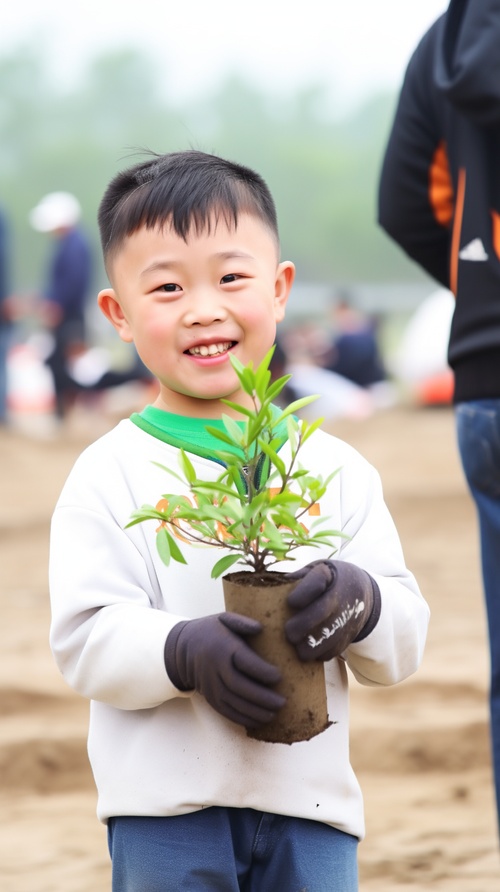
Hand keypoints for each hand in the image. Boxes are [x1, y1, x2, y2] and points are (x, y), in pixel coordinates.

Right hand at [164, 613, 285, 727]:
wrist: (184, 649)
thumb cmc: (212, 632)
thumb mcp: (224, 620)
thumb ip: (242, 622)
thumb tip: (260, 628)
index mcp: (222, 648)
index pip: (243, 662)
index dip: (262, 671)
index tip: (279, 676)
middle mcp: (215, 669)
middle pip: (239, 687)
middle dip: (262, 697)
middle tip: (282, 702)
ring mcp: (212, 686)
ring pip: (234, 703)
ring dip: (255, 711)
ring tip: (275, 713)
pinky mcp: (211, 699)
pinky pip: (228, 712)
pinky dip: (244, 719)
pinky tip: (261, 720)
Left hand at [285, 560, 380, 661]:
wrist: (360, 590)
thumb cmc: (325, 581)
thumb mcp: (313, 571)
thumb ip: (295, 580)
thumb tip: (269, 590)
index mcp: (326, 575)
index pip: (316, 582)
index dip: (303, 594)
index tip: (290, 603)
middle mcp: (339, 594)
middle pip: (321, 611)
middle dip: (303, 625)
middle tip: (289, 634)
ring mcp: (347, 615)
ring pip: (329, 635)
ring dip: (312, 647)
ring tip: (298, 650)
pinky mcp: (349, 634)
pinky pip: (335, 649)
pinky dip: (321, 654)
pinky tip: (310, 652)